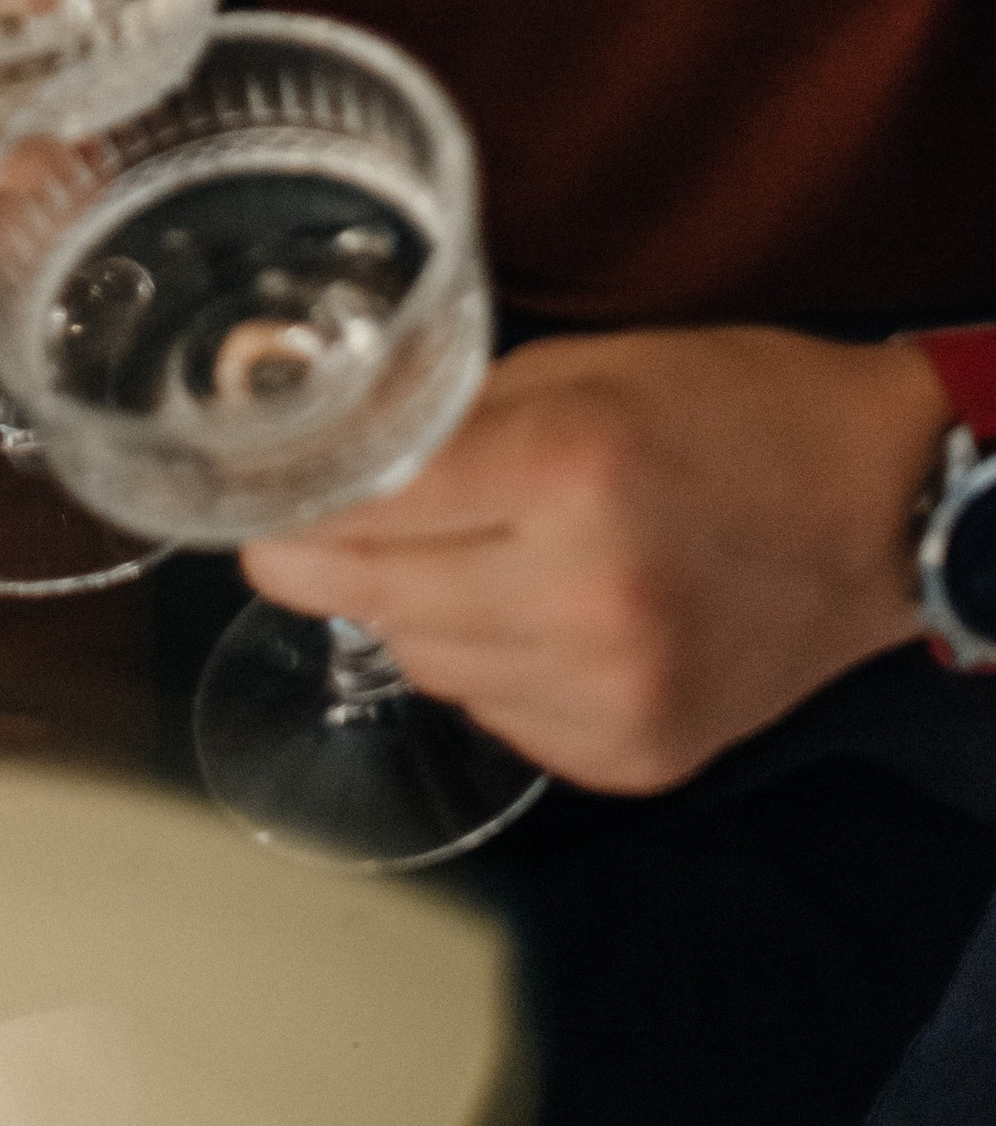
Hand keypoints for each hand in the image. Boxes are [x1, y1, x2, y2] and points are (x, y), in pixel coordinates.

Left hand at [239, 325, 948, 794]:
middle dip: (323, 564)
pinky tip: (528, 613)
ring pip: (427, 667)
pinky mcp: (634, 758)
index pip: (364, 515)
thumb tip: (318, 444)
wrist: (879, 508)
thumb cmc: (726, 408)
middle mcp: (583, 599)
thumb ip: (447, 413)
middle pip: (374, 601)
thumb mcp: (577, 367)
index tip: (247, 504)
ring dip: (413, 614)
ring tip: (459, 556)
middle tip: (303, 532)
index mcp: (563, 474)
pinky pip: (498, 717)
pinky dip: (488, 667)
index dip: (286, 510)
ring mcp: (613, 694)